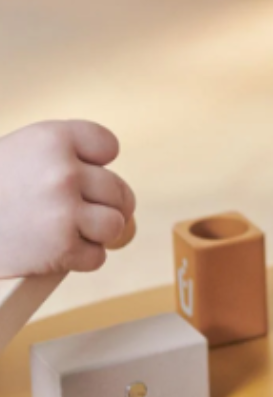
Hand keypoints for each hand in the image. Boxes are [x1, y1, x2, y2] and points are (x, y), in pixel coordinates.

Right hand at [0, 121, 135, 276]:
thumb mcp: (24, 153)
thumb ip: (72, 161)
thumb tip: (124, 205)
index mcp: (55, 138)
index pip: (108, 146)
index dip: (95, 163)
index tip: (74, 172)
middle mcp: (64, 171)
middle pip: (118, 190)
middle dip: (102, 204)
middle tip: (70, 211)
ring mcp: (64, 210)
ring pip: (115, 224)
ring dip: (96, 233)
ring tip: (65, 230)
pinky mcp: (62, 247)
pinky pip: (97, 256)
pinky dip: (79, 259)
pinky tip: (51, 250)